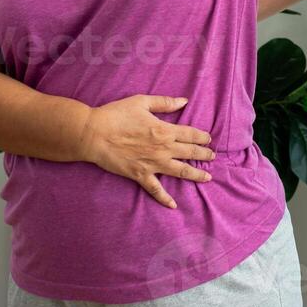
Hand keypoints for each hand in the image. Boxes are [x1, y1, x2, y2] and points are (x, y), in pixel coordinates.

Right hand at [78, 95, 214, 209]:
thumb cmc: (116, 115)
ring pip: (180, 171)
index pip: (191, 134)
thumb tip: (184, 101)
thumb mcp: (142, 102)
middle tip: (212, 157)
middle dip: (204, 154)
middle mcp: (163, 149)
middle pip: (190, 152)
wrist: (93, 134)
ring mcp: (152, 164)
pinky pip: (155, 189)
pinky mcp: (139, 175)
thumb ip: (165, 102)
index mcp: (165, 130)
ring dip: (195, 174)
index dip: (202, 137)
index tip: (209, 139)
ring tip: (207, 177)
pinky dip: (164, 198)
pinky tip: (173, 205)